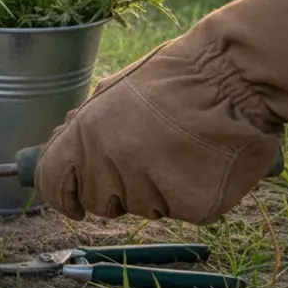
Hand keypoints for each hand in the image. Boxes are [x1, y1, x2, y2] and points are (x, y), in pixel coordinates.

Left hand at [35, 0, 287, 223]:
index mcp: (86, 134)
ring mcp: (152, 189)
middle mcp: (112, 165)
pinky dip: (190, 193)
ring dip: (156, 188)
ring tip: (180, 150)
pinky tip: (202, 162)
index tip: (73, 203)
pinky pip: (180, 210)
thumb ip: (84, 129)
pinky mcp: (192, 207)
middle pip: (99, 201)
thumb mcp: (112, 92)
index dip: (61, 195)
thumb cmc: (173, 79)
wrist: (234, 77)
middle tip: (146, 156)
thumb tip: (61, 153)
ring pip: (142, 208)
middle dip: (115, 187)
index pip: (52, 183)